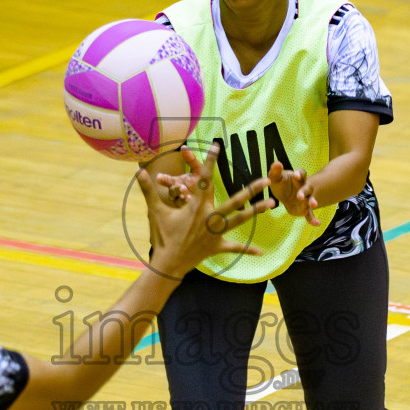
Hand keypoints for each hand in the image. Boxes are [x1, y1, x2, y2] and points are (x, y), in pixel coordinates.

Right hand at [138, 144, 271, 276]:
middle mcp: (210, 218)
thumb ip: (148, 190)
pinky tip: (262, 251)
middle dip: (251, 189)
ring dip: (256, 212)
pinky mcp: (217, 246)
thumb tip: (138, 172)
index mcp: (196, 206)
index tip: (218, 147)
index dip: (210, 162)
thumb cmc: (162, 236)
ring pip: (240, 220)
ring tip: (271, 204)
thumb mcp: (155, 211)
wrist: (168, 263)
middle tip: (266, 179)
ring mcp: (216, 233)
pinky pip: (234, 247)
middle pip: (234, 201)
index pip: (205, 180)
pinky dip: (248, 249)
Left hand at [267, 161, 320, 225]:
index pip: (301, 173)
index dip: (299, 174)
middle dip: (304, 191)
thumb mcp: (275, 177)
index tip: (296, 176)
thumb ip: (276, 171)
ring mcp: (306, 198)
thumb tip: (277, 163)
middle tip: (300, 196)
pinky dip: (313, 219)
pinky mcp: (304, 209)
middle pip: (307, 187)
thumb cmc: (281, 183)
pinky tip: (317, 223)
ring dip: (312, 201)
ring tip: (314, 205)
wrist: (284, 194)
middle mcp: (304, 187)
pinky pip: (309, 214)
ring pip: (311, 199)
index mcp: (298, 177)